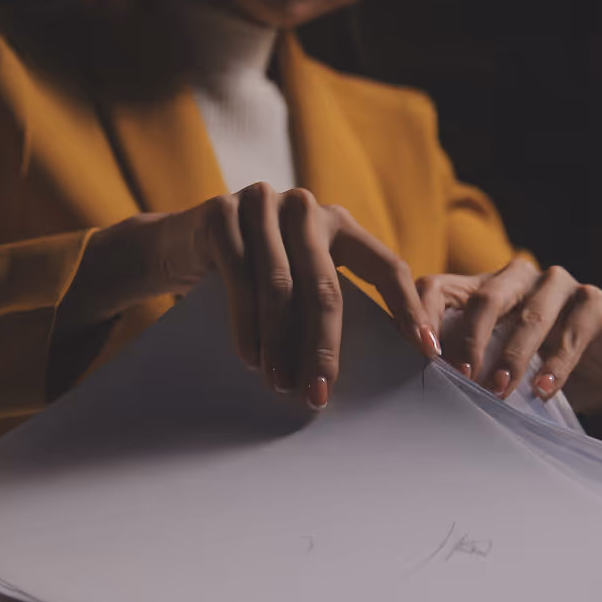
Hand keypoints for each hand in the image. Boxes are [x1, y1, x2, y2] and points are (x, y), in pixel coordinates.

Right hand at [55, 183, 440, 408]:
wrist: (176, 247)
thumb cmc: (248, 278)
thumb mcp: (294, 285)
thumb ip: (325, 307)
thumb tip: (369, 374)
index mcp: (340, 225)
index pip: (386, 266)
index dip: (406, 310)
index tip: (425, 352)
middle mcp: (307, 209)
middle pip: (327, 287)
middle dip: (324, 348)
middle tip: (320, 396)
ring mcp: (264, 205)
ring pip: (280, 287)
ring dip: (279, 344)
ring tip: (279, 385)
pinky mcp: (222, 214)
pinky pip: (238, 278)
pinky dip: (246, 324)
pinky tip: (250, 358)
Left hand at [416, 260, 601, 413]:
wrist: (598, 379)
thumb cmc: (532, 369)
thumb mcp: (491, 367)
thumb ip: (462, 365)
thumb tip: (426, 384)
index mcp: (479, 289)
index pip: (438, 289)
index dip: (423, 317)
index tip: (421, 354)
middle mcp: (515, 279)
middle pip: (485, 298)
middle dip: (471, 340)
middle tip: (462, 375)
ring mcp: (556, 285)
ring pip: (531, 313)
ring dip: (513, 355)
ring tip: (499, 388)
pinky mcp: (593, 302)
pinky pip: (573, 329)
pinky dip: (556, 363)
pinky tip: (543, 388)